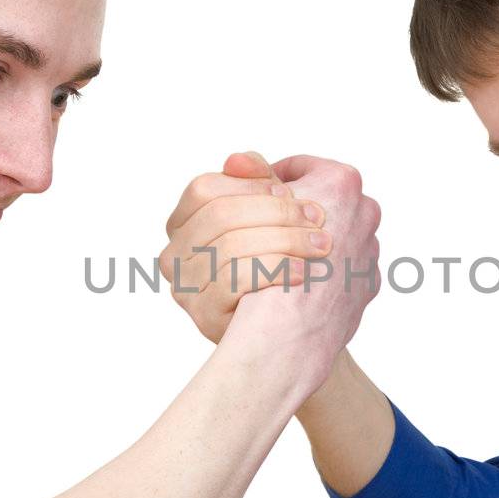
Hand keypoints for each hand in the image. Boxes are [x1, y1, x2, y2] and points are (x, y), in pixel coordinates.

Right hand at [160, 152, 332, 343]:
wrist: (300, 338)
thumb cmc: (290, 270)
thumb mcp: (277, 217)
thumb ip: (259, 183)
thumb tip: (238, 159)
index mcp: (186, 224)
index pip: (204, 189)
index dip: (251, 187)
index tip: (293, 192)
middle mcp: (174, 255)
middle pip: (219, 213)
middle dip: (276, 211)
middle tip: (320, 216)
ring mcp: (184, 287)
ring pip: (230, 244)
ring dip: (286, 239)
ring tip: (323, 246)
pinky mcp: (203, 315)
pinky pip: (235, 280)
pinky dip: (275, 270)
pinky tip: (304, 274)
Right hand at [228, 153, 381, 377]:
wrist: (293, 336)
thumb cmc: (269, 268)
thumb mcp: (252, 211)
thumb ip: (253, 181)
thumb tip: (239, 158)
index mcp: (341, 182)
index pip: (298, 168)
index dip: (265, 183)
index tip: (247, 203)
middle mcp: (366, 211)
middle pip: (319, 201)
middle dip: (291, 213)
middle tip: (264, 232)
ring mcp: (370, 249)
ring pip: (332, 235)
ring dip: (304, 243)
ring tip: (281, 261)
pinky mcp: (369, 283)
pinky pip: (341, 268)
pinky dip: (321, 273)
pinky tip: (295, 285)